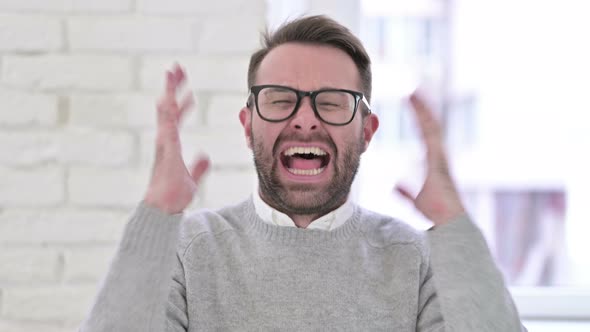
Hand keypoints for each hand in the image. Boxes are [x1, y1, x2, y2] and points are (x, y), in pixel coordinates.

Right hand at [144, 64, 209, 213]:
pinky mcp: (167, 151)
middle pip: (168, 107)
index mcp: (171, 144)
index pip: (176, 117)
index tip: (189, 90)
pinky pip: (168, 128)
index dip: (182, 102)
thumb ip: (199, 166)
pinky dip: (170, 114)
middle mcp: (165, 140)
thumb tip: (205, 156)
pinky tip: (172, 100)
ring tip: (172, 74)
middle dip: (172, 87)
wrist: (165, 209)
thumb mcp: (192, 178)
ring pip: (165, 112)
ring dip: (169, 91)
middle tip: (176, 68)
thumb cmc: (174, 195)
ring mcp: (164, 144)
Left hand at [395, 92, 465, 225]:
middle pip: (430, 125)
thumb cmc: (437, 213)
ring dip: (423, 109)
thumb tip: (394, 185)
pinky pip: (432, 136)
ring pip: (433, 126)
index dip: (419, 117)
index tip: (411, 101)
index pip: (425, 133)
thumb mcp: (415, 200)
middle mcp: (439, 155)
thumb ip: (405, 192)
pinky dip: (425, 121)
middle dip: (422, 107)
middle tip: (413, 89)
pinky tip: (418, 108)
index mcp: (433, 161)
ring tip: (413, 92)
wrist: (449, 223)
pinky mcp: (440, 160)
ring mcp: (441, 156)